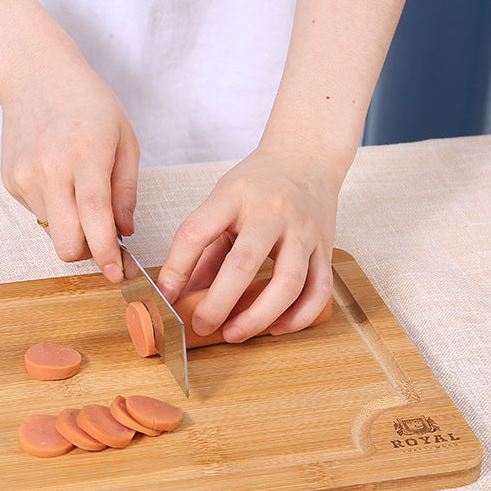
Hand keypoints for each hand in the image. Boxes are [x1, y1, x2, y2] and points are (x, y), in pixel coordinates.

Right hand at [0, 43, 138, 281]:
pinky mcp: (11, 182)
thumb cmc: (88, 103)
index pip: (94, 217)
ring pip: (53, 232)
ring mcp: (26, 177)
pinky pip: (39, 215)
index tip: (118, 275)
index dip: (106, 253)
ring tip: (79, 191)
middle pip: (66, 242)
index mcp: (85, 155)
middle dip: (87, 254)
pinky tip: (58, 178)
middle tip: (103, 240)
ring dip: (72, 227)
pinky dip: (55, 210)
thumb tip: (125, 232)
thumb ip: (126, 190)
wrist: (34, 74)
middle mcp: (51, 169)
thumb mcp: (124, 139)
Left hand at [157, 146, 341, 340]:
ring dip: (259, 316)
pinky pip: (319, 289)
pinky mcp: (325, 247)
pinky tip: (276, 328)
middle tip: (202, 326)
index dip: (176, 268)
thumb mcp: (222, 201)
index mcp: (234, 197)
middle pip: (244, 263)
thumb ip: (203, 247)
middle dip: (218, 302)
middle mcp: (271, 212)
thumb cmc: (257, 183)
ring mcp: (303, 230)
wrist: (307, 157)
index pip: (197, 232)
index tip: (165, 295)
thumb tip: (180, 293)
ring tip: (235, 333)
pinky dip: (299, 315)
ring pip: (288, 282)